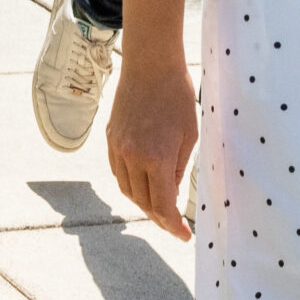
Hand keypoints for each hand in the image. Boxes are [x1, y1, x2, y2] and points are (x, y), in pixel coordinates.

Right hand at [106, 57, 196, 236]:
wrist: (150, 64)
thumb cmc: (177, 96)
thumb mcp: (189, 136)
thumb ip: (178, 170)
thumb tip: (170, 194)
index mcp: (155, 159)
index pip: (163, 205)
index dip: (174, 225)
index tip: (184, 235)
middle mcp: (131, 157)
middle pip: (142, 202)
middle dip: (160, 217)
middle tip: (175, 224)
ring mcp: (117, 148)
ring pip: (126, 189)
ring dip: (143, 201)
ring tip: (161, 205)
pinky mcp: (110, 138)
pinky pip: (118, 171)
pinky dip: (130, 183)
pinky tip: (144, 182)